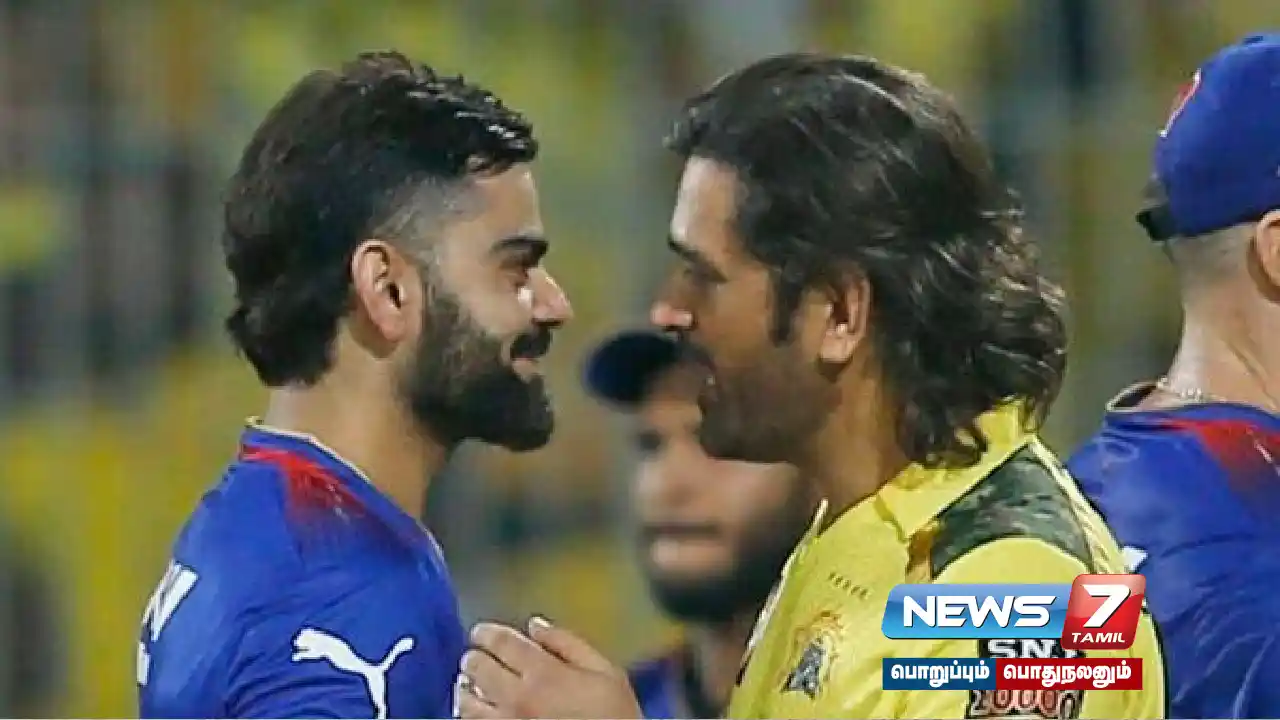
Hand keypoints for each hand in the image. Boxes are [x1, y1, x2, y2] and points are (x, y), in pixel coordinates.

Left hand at [455, 616, 642, 718]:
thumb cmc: (616, 718)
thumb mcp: (607, 674)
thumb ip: (569, 645)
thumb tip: (536, 625)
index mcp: (544, 674)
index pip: (501, 643)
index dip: (486, 633)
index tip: (481, 632)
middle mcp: (517, 698)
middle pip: (477, 668)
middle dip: (474, 658)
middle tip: (477, 656)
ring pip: (466, 702)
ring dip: (465, 687)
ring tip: (467, 683)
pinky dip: (468, 714)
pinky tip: (474, 711)